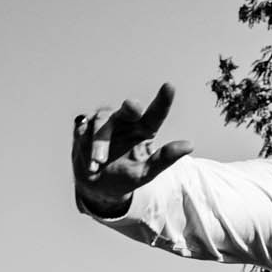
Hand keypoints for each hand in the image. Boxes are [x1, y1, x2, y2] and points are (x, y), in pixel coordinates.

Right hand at [71, 84, 193, 219]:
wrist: (95, 186)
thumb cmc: (124, 177)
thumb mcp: (145, 173)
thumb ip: (165, 159)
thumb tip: (189, 145)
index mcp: (143, 130)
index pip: (155, 113)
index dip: (162, 100)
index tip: (169, 86)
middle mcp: (125, 121)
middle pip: (128, 108)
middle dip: (130, 107)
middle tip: (133, 108)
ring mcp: (104, 121)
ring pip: (101, 120)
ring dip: (99, 143)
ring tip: (96, 164)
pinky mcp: (84, 125)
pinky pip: (82, 127)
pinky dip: (83, 143)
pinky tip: (85, 157)